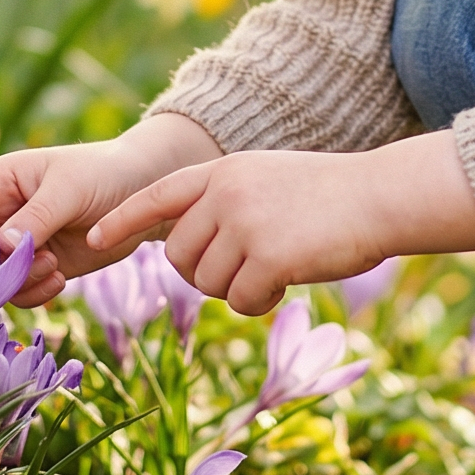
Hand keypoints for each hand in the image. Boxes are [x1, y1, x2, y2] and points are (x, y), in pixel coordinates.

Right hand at [0, 113, 221, 306]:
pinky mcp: (39, 266)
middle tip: (21, 272)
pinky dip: (34, 293)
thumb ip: (36, 216)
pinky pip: (19, 291)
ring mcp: (19, 243)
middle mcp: (2, 213)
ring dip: (17, 282)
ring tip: (52, 266)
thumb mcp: (70, 189)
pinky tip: (60, 279)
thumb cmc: (104, 173)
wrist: (144, 192)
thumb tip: (1, 246)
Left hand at [86, 129, 474, 314]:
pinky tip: (287, 285)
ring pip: (208, 283)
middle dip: (205, 274)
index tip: (94, 236)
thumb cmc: (332, 196)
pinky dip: (260, 303)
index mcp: (223, 171)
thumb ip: (227, 202)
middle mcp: (224, 193)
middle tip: (248, 268)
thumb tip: (189, 247)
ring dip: (238, 289)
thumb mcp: (268, 180)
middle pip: (179, 256)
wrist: (380, 196)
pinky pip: (240, 300)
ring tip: (278, 267)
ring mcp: (244, 223)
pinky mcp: (267, 255)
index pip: (157, 195)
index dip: (124, 219)